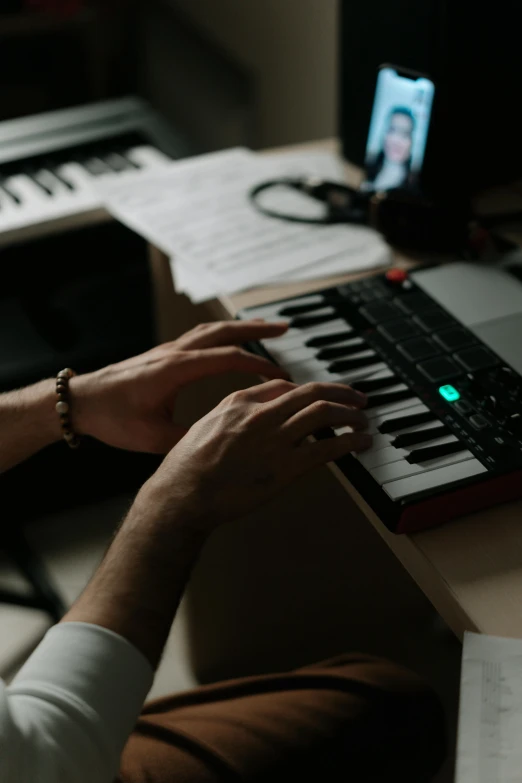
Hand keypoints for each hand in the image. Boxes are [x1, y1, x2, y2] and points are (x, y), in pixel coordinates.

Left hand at [71, 320, 290, 452]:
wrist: (80, 402)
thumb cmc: (112, 418)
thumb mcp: (154, 438)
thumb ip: (190, 437)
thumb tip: (224, 437)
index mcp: (176, 370)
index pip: (229, 359)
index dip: (260, 365)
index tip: (282, 376)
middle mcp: (174, 353)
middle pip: (224, 333)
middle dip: (257, 330)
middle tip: (285, 329)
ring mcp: (168, 350)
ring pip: (211, 330)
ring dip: (240, 327)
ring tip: (266, 328)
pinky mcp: (162, 354)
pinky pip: (199, 336)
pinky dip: (221, 334)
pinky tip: (229, 340)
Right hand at [143, 379, 370, 528]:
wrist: (182, 495)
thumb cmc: (186, 468)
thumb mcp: (205, 427)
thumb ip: (231, 418)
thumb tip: (247, 419)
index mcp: (240, 402)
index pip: (285, 386)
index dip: (310, 391)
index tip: (321, 397)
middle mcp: (261, 414)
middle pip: (312, 392)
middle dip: (340, 393)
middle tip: (357, 399)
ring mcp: (275, 440)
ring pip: (324, 413)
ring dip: (350, 414)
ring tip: (363, 420)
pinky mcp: (286, 468)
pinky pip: (327, 448)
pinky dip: (350, 441)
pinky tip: (362, 442)